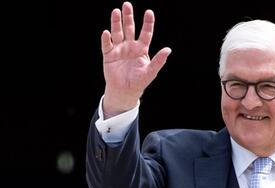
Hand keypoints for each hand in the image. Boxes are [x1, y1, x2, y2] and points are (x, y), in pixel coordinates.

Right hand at [101, 2, 170, 117]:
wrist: (124, 92)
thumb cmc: (138, 82)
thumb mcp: (150, 72)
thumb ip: (158, 61)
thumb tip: (168, 50)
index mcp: (141, 48)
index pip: (146, 33)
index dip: (147, 23)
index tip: (149, 12)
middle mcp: (130, 46)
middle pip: (129, 28)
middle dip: (128, 17)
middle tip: (127, 4)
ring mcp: (119, 49)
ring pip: (117, 33)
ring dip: (116, 23)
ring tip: (116, 11)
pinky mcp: (109, 55)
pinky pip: (107, 45)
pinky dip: (106, 39)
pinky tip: (106, 32)